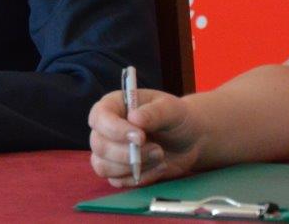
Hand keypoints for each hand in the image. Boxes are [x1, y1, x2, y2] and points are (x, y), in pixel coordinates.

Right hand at [89, 88, 204, 185]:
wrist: (190, 140)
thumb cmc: (176, 118)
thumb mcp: (170, 109)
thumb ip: (153, 112)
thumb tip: (134, 118)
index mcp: (113, 107)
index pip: (99, 118)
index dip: (115, 129)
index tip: (141, 137)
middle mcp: (105, 129)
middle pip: (98, 145)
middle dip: (128, 153)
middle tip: (158, 149)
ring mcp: (110, 152)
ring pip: (102, 166)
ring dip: (133, 167)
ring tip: (160, 157)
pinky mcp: (119, 171)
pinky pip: (118, 181)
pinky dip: (140, 178)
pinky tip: (158, 168)